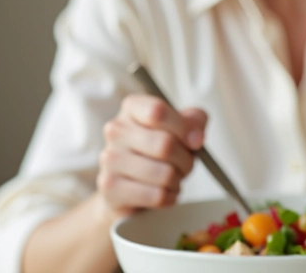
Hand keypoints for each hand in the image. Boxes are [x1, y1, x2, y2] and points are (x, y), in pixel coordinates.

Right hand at [96, 94, 206, 218]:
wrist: (127, 188)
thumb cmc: (157, 153)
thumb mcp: (179, 130)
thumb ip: (194, 121)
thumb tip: (196, 137)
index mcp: (132, 108)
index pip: (158, 111)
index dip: (183, 128)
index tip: (196, 141)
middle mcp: (115, 130)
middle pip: (165, 144)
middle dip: (185, 160)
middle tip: (185, 165)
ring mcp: (110, 159)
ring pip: (164, 173)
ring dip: (177, 180)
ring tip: (172, 179)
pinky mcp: (111, 188)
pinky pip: (156, 195)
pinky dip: (169, 197)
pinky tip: (163, 193)